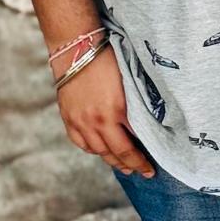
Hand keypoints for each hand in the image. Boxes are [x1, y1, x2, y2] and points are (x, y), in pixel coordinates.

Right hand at [55, 43, 155, 177]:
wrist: (77, 47)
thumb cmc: (107, 59)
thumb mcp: (128, 83)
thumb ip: (135, 106)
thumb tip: (146, 125)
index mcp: (116, 111)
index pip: (132, 145)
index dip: (142, 160)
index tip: (152, 168)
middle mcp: (97, 121)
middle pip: (116, 153)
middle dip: (131, 165)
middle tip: (142, 172)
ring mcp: (80, 122)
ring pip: (98, 151)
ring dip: (112, 161)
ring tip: (124, 166)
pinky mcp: (68, 118)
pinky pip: (81, 143)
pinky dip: (92, 149)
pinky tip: (101, 150)